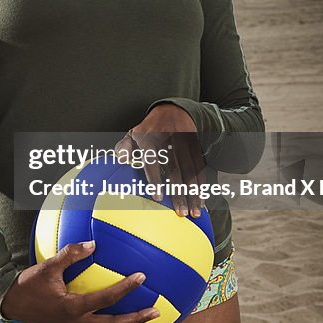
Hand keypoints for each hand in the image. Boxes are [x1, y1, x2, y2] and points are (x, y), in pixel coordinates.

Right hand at [0, 240, 159, 322]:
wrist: (11, 305)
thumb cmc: (29, 284)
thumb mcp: (47, 266)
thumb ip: (71, 254)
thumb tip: (93, 244)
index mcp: (73, 307)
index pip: (106, 299)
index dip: (126, 288)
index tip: (142, 277)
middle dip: (137, 321)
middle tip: (157, 312)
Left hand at [114, 102, 205, 217]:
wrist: (173, 110)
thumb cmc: (148, 130)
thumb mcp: (132, 134)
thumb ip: (124, 147)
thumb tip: (120, 159)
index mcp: (149, 138)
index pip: (153, 160)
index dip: (155, 178)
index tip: (157, 196)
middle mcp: (169, 140)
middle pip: (175, 169)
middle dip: (179, 192)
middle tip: (180, 213)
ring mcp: (185, 144)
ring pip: (191, 171)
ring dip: (193, 193)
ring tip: (194, 212)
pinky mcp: (196, 147)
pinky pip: (200, 168)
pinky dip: (202, 186)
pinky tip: (201, 200)